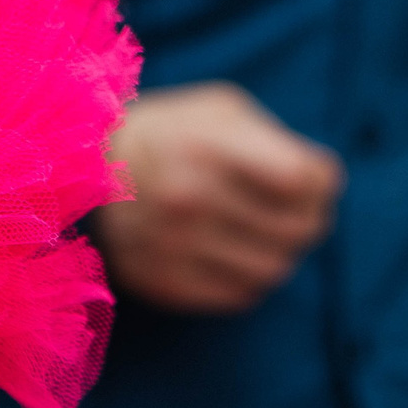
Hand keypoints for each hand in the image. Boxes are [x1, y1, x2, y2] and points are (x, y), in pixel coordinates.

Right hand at [90, 81, 342, 314]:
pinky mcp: (164, 284)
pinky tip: (235, 254)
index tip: (317, 179)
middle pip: (296, 230)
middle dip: (311, 219)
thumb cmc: (171, 134)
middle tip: (301, 211)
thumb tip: (321, 186)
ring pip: (273, 269)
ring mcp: (174, 248)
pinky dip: (249, 277)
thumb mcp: (219, 112)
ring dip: (281, 252)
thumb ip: (275, 143)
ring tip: (266, 233)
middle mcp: (189, 200)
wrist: (85, 172)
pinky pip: (240, 296)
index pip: (301, 181)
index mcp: (206, 147)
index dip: (323, 183)